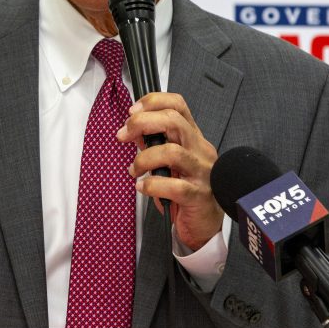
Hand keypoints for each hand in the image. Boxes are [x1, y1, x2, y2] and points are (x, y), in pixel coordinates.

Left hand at [117, 92, 223, 250]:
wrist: (205, 226)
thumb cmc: (186, 191)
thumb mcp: (169, 162)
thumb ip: (153, 143)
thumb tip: (131, 129)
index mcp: (193, 138)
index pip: (178, 105)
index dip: (153, 101)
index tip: (132, 112)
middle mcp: (200, 150)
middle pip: (173, 121)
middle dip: (142, 123)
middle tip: (123, 135)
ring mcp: (201, 173)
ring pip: (172, 152)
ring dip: (144, 158)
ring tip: (134, 169)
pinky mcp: (198, 196)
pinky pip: (174, 186)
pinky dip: (151, 185)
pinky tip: (142, 188)